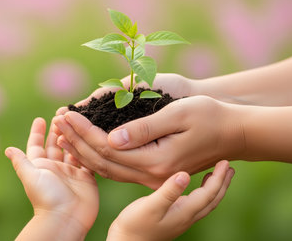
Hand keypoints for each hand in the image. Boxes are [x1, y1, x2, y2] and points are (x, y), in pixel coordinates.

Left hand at [5, 118, 98, 239]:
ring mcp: (72, 172)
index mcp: (41, 166)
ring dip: (73, 135)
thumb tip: (8, 150)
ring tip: (75, 120)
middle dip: (58, 129)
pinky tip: (89, 135)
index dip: (37, 132)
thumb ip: (21, 162)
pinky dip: (87, 148)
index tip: (40, 118)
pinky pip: (87, 159)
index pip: (37, 145)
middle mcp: (56, 168)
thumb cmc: (45, 198)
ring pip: (73, 148)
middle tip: (62, 113)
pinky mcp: (86, 177)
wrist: (66, 218)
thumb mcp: (30, 177)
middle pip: (56, 144)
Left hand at [53, 96, 243, 188]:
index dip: (84, 131)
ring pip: (107, 169)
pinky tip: (85, 148)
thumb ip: (144, 129)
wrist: (234, 134)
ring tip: (63, 133)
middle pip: (102, 161)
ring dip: (83, 150)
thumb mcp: (178, 115)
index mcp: (156, 162)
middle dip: (77, 140)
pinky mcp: (153, 175)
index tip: (66, 113)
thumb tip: (110, 138)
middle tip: (57, 120)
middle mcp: (151, 176)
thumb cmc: (210, 117)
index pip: (107, 148)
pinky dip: (98, 158)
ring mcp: (152, 179)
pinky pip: (118, 170)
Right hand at [107, 160, 234, 240]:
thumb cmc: (134, 225)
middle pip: (212, 200)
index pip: (209, 194)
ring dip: (214, 188)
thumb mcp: (150, 206)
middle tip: (229, 166)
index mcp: (184, 212)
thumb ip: (168, 191)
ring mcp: (180, 219)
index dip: (219, 178)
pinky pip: (195, 204)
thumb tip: (185, 174)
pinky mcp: (173, 219)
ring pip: (205, 203)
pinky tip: (194, 186)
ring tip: (217, 175)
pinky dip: (202, 193)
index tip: (225, 162)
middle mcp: (186, 217)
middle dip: (222, 183)